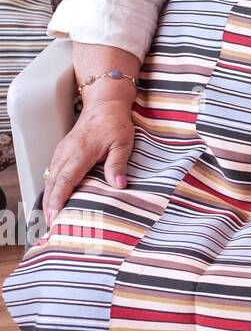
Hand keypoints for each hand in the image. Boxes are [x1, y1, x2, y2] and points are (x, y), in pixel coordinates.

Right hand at [43, 93, 134, 226]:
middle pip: (53, 183)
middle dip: (50, 204)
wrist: (105, 106)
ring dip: (49, 197)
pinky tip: (55, 198)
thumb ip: (118, 164)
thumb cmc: (115, 124)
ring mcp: (62, 152)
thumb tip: (118, 186)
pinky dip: (52, 187)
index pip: (66, 180)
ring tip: (50, 217)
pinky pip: (53, 172)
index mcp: (80, 152)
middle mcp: (66, 153)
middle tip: (50, 224)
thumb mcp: (122, 143)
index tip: (54, 215)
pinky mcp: (62, 152)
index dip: (59, 199)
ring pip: (51, 178)